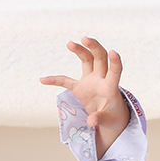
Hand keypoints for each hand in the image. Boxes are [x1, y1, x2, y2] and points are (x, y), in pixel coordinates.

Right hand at [40, 37, 130, 157]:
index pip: (115, 72)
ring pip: (87, 60)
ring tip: (70, 43)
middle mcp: (100, 80)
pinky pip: (66, 81)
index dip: (115, 62)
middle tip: (85, 38)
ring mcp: (90, 81)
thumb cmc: (114, 118)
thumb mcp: (110, 120)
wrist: (110, 119)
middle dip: (94, 47)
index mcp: (110, 88)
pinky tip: (43, 80)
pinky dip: (55, 80)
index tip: (113, 52)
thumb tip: (92, 122)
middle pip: (99, 58)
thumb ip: (100, 119)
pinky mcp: (80, 87)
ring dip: (80, 50)